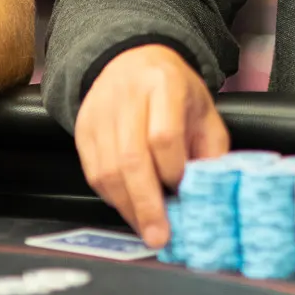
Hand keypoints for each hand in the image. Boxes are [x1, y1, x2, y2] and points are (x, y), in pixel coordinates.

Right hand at [73, 43, 228, 245]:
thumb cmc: (172, 89)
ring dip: (128, 207)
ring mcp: (100, 114)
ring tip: (147, 228)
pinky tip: (129, 207)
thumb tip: (212, 191)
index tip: (184, 192)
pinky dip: (112, 197)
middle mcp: (126, 97)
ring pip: (108, 171)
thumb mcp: (202, 108)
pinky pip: (94, 174)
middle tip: (160, 234)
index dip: (173, 170)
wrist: (132, 60)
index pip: (164, 135)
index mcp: (163, 84)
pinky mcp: (82, 130)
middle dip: (147, 204)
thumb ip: (211, 147)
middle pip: (131, 158)